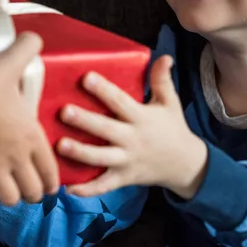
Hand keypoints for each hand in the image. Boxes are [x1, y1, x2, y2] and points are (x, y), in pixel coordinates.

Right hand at [0, 32, 60, 210]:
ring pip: (10, 200)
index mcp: (31, 137)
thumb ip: (25, 48)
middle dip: (32, 192)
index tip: (48, 185)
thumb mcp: (7, 63)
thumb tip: (35, 37)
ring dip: (9, 197)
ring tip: (4, 189)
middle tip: (25, 187)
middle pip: (33, 193)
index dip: (52, 182)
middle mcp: (16, 159)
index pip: (51, 172)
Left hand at [57, 56, 208, 198]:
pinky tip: (68, 188)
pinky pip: (103, 186)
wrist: (186, 165)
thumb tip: (165, 56)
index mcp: (141, 118)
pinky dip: (87, 190)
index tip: (86, 77)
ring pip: (101, 158)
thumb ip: (162, 80)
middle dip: (85, 121)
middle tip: (64, 111)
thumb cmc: (173, 129)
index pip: (120, 101)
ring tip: (60, 145)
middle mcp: (133, 139)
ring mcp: (127, 161)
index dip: (103, 89)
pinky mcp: (123, 178)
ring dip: (80, 153)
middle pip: (106, 129)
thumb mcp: (170, 103)